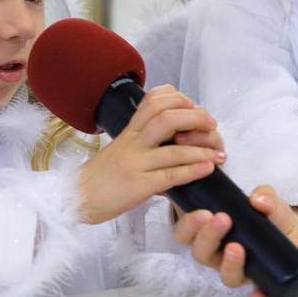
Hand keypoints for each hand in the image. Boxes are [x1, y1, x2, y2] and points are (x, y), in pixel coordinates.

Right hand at [78, 85, 225, 223]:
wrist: (77, 198)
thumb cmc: (101, 176)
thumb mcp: (118, 149)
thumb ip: (140, 139)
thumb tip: (168, 134)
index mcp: (128, 131)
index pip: (153, 101)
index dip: (177, 98)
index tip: (192, 105)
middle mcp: (132, 143)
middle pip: (166, 118)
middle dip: (195, 118)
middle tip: (211, 124)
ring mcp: (135, 164)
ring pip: (173, 149)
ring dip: (202, 149)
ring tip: (220, 154)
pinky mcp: (138, 186)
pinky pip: (169, 175)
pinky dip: (192, 170)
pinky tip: (208, 169)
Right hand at [174, 185, 297, 296]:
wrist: (295, 233)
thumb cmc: (270, 215)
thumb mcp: (268, 200)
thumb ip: (265, 196)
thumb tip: (258, 200)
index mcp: (211, 233)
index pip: (187, 234)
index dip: (189, 226)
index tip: (203, 212)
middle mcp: (220, 256)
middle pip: (202, 255)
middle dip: (207, 237)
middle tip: (221, 219)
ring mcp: (240, 271)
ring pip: (224, 275)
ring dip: (228, 264)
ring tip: (236, 248)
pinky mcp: (262, 283)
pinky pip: (257, 293)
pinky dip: (257, 296)